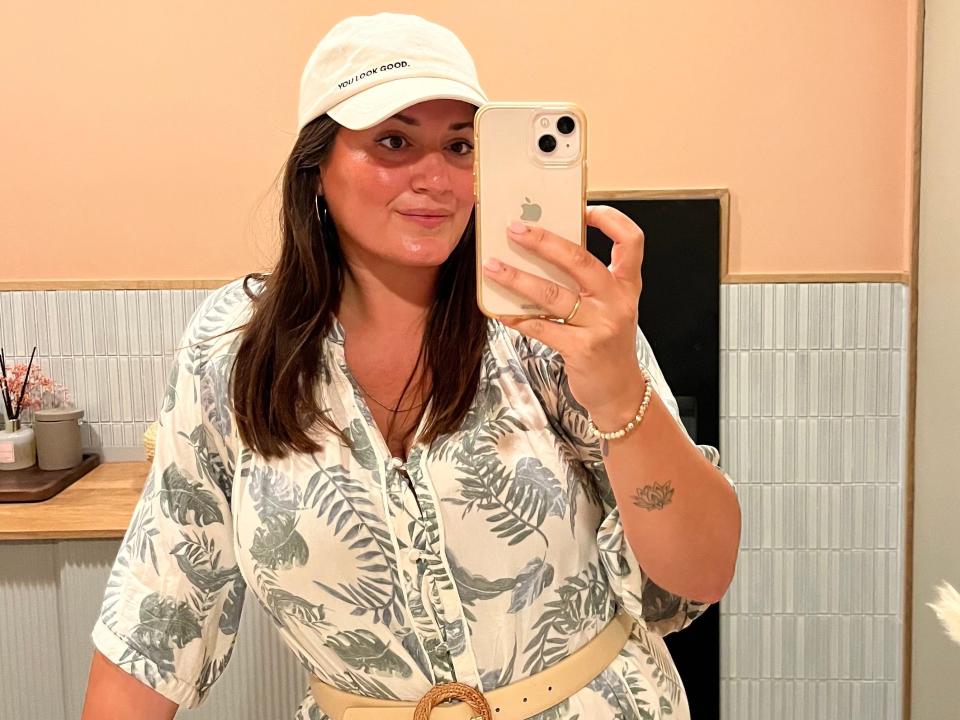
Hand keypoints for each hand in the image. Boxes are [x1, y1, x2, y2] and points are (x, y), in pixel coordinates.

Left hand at [481, 205, 646, 418]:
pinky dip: (516, 316)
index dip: (610, 219)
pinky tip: (497, 309)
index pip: (631, 240)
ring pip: (552, 293)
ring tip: (492, 266)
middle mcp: (617, 301)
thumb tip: (541, 250)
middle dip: (543, 241)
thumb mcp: (609, 307)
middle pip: (580, 260)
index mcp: (626, 285)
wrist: (618, 391)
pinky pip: (541, 326)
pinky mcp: (581, 349)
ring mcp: (600, 325)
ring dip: (517, 278)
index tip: (583, 208)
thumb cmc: (607, 343)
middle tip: (514, 230)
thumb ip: (588, 282)